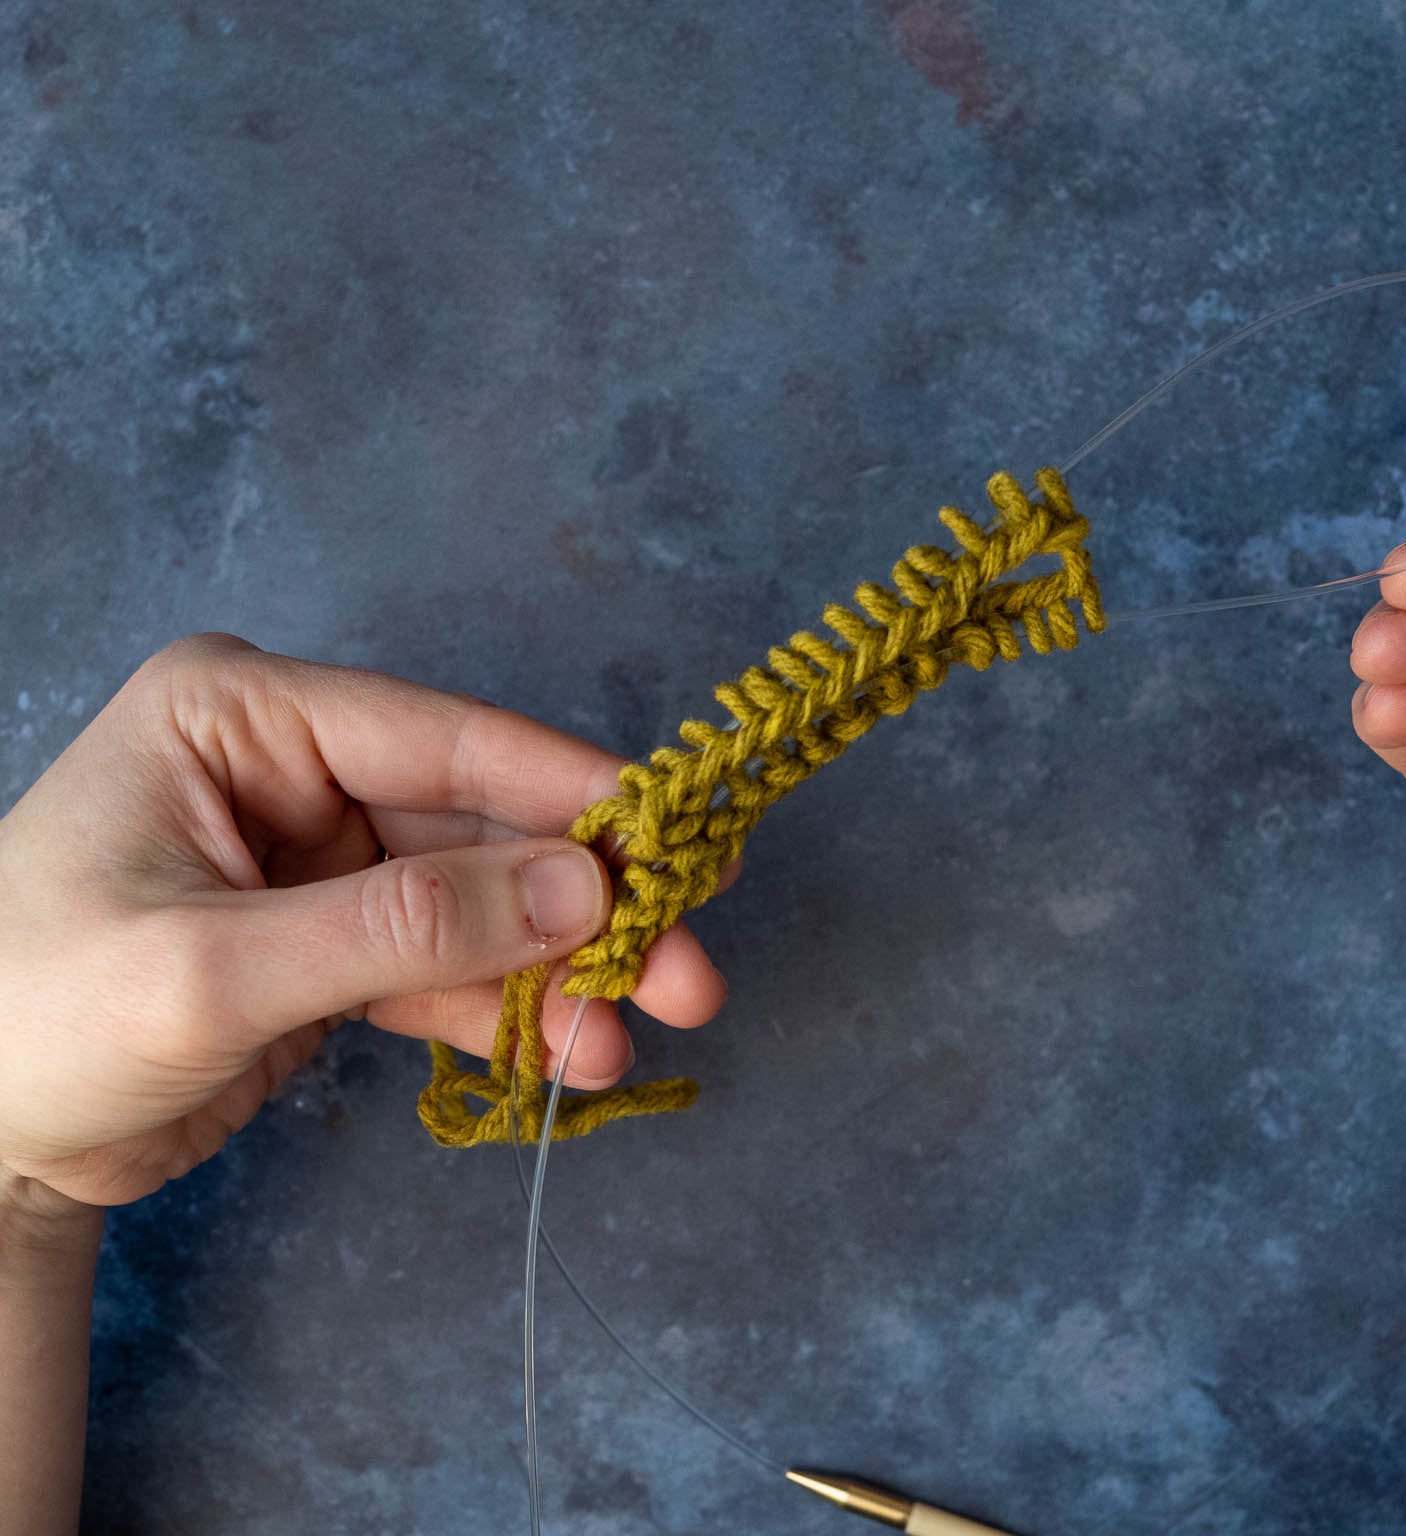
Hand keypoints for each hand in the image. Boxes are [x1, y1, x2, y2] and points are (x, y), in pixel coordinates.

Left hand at [0, 633, 729, 1207]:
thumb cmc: (30, 1016)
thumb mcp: (214, 969)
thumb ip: (404, 928)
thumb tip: (586, 889)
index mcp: (243, 716)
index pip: (442, 738)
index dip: (570, 790)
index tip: (678, 837)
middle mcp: (295, 770)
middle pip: (483, 825)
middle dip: (587, 902)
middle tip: (690, 963)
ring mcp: (321, 861)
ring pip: (484, 904)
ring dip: (564, 970)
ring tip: (641, 1028)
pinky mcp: (336, 946)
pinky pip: (452, 967)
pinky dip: (514, 1012)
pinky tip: (577, 1053)